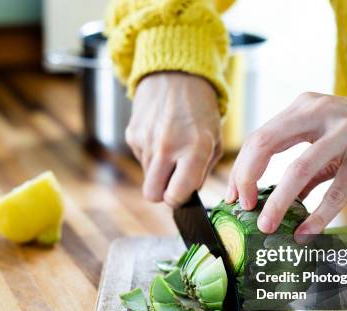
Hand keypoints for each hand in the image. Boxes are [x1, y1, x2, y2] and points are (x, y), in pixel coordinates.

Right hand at [127, 72, 221, 205]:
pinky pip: (140, 158)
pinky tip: (160, 136)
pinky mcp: (132, 134)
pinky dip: (150, 154)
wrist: (176, 75)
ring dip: (158, 170)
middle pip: (152, 195)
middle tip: (172, 180)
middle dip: (161, 193)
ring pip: (146, 177)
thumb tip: (186, 194)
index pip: (175, 195)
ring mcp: (147, 140)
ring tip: (171, 148)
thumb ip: (202, 171)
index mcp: (195, 149)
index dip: (178, 199)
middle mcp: (168, 147)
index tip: (182, 192)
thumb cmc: (200, 111)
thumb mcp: (214, 141)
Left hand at [226, 92, 346, 240]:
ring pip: (298, 169)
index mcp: (303, 108)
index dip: (241, 169)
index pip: (259, 137)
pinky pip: (336, 189)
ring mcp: (344, 130)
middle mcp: (318, 112)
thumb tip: (275, 203)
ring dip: (277, 202)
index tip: (234, 196)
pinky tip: (306, 232)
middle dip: (246, 179)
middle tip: (242, 208)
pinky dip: (318, 214)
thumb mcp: (328, 145)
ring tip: (267, 226)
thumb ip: (304, 172)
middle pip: (265, 144)